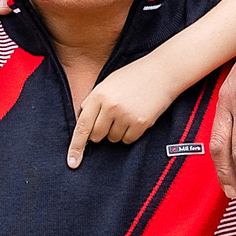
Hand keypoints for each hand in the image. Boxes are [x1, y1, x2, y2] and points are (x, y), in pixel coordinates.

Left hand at [68, 56, 182, 169]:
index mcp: (99, 95)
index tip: (72, 163)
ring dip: (117, 131)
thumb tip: (82, 121)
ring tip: (127, 112)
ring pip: (113, 139)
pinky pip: (128, 140)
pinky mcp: (141, 123)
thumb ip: (93, 100)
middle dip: (100, 132)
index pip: (82, 126)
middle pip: (96, 136)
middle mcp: (110, 106)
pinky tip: (136, 118)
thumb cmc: (133, 76)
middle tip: (112, 118)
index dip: (76, 146)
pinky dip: (130, 134)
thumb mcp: (108, 82)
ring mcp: (126, 115)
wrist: (163, 72)